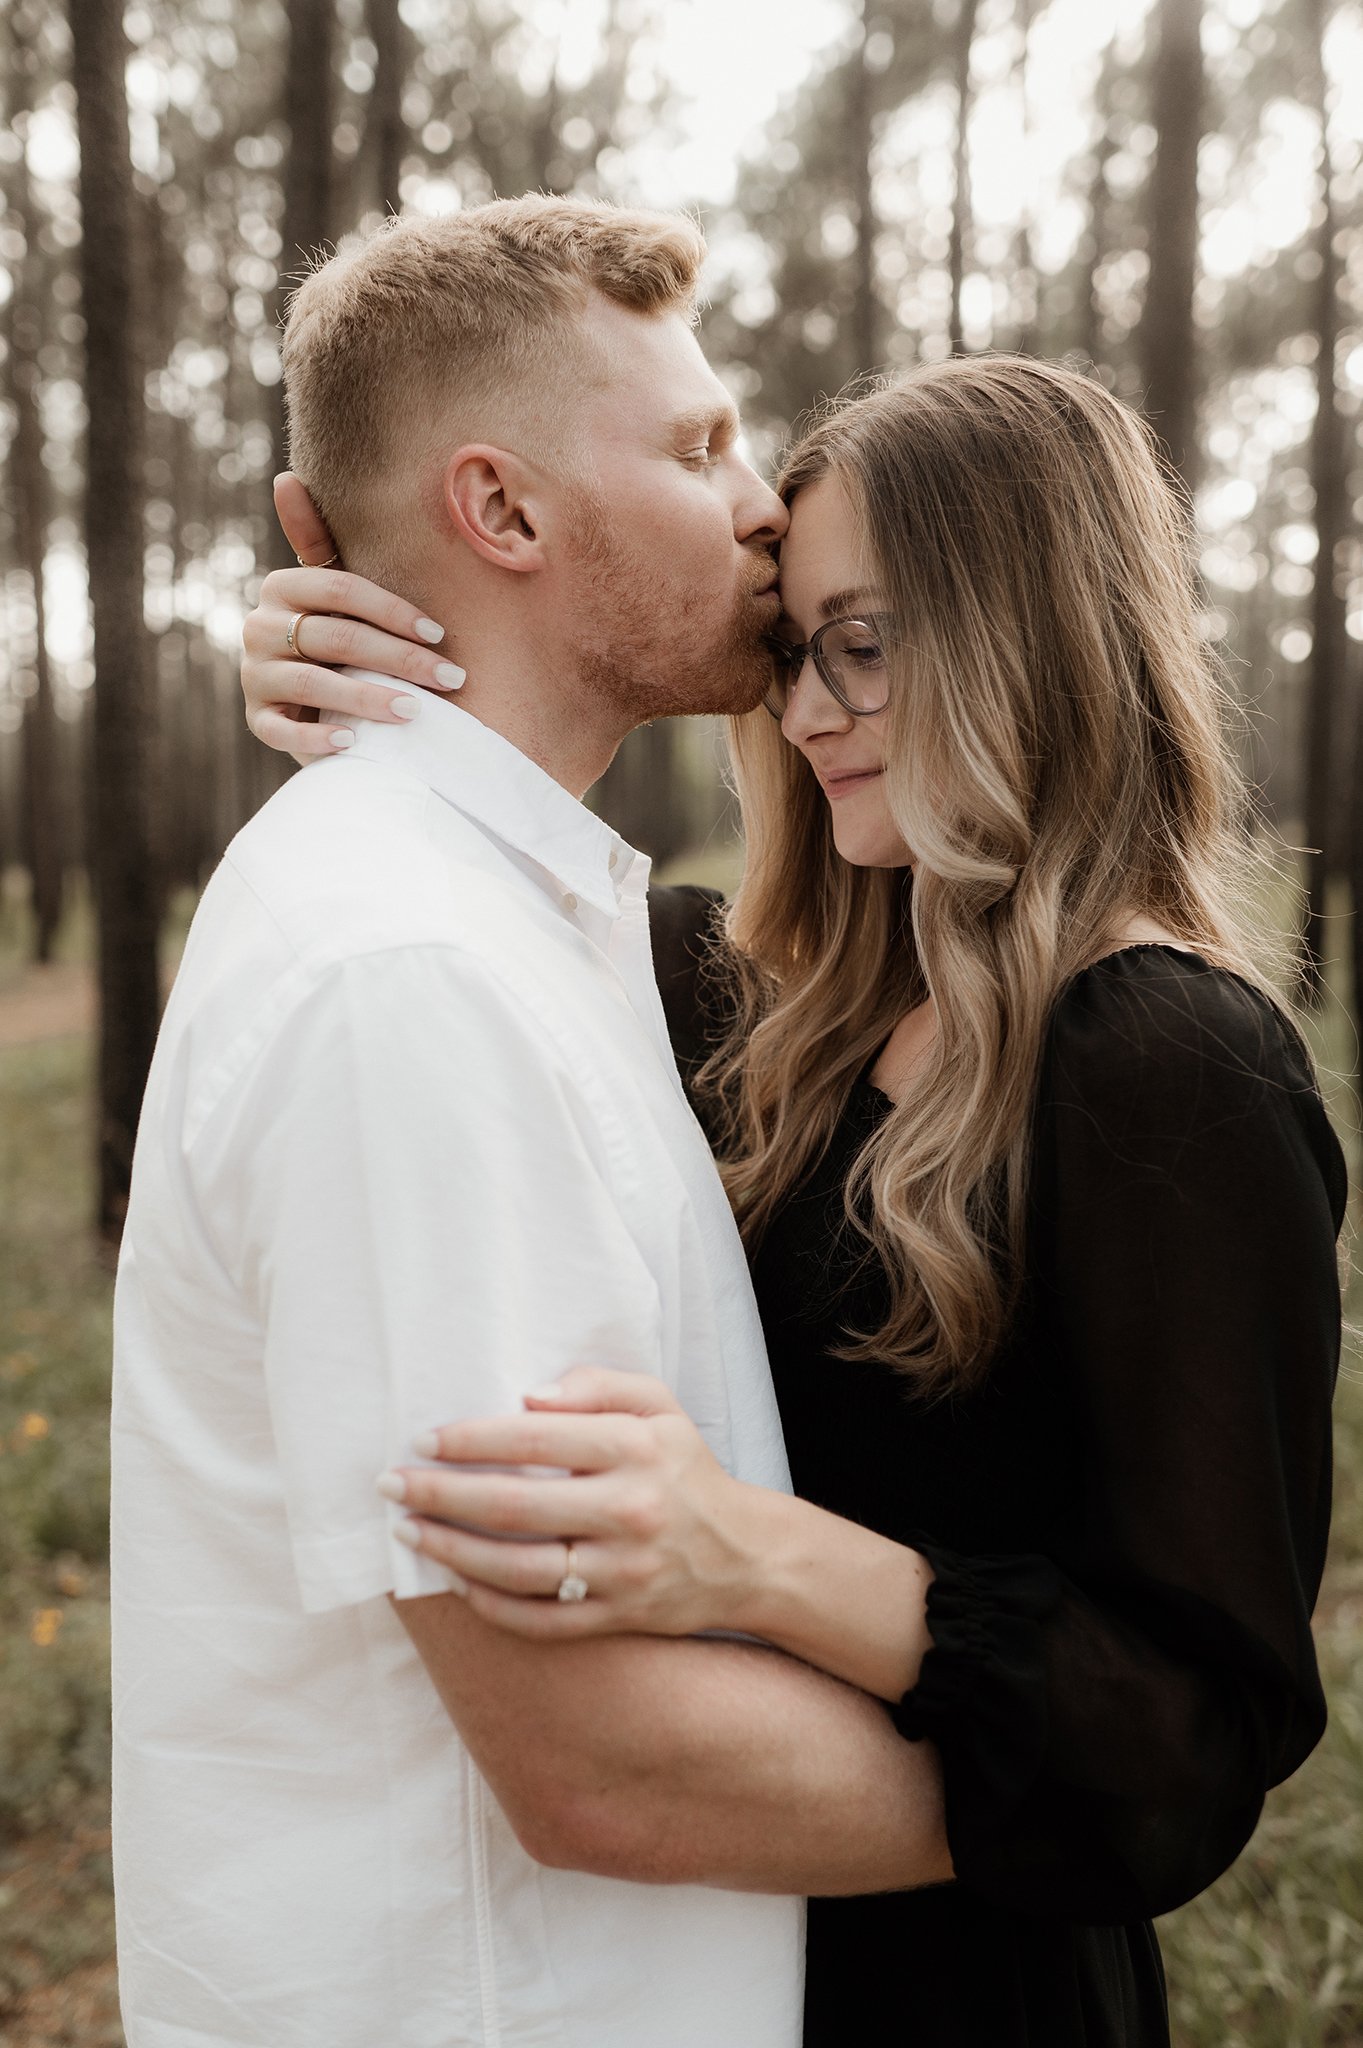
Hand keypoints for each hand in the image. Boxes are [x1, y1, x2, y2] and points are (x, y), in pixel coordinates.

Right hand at [240, 473, 467, 758]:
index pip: (341, 589)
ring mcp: (255, 676)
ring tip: (416, 712)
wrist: (318, 703)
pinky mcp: (258, 721)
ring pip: (314, 685)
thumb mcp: (336, 594)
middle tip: (451, 678)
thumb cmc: (340, 637)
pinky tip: (353, 744)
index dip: (393, 610)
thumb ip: (319, 542)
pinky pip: (283, 732)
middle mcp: (259, 628)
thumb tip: (285, 477)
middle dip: (400, 659)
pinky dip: (317, 740)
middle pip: (336, 638)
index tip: (440, 633)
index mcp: (281, 588)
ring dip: (369, 698)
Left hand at [378, 1368, 765, 1641]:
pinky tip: (457, 1581)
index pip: (537, 1439)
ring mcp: (623, 1572)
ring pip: (519, 1569)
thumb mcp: (660, 1407)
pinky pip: (541, 1620)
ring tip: (409, 1533)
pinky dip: (491, 1605)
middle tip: (390, 1485)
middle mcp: (629, 1511)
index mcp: (636, 1449)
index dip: (472, 1438)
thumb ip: (598, 1386)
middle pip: (515, 1507)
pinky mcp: (618, 1618)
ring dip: (452, 1552)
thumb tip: (528, 1395)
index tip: (423, 1438)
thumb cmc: (685, 1470)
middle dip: (441, 1494)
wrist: (745, 1557)